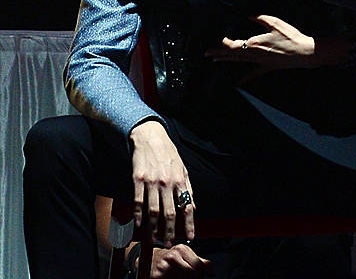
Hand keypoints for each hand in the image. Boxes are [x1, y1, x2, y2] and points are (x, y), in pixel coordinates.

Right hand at [129, 121, 194, 245]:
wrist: (150, 137)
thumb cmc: (168, 153)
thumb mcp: (183, 168)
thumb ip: (188, 187)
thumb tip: (193, 206)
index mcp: (180, 179)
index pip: (187, 206)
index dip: (189, 223)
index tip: (190, 236)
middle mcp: (167, 182)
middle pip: (169, 212)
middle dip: (170, 230)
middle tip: (169, 242)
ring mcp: (151, 181)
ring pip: (153, 211)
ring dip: (154, 228)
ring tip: (154, 238)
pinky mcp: (138, 179)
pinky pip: (138, 201)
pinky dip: (139, 215)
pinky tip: (140, 225)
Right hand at [150, 244, 211, 277]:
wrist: (149, 259)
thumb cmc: (170, 259)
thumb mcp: (184, 255)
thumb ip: (199, 262)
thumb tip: (212, 270)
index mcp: (182, 249)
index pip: (199, 266)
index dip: (201, 274)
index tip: (200, 275)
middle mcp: (173, 256)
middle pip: (192, 274)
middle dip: (193, 278)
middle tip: (186, 276)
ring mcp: (164, 266)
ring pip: (183, 278)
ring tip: (177, 275)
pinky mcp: (157, 276)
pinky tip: (170, 277)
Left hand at [205, 14, 316, 81]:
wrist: (304, 52)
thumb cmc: (290, 37)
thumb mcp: (275, 22)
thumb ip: (260, 18)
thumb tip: (248, 15)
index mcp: (255, 43)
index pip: (234, 44)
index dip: (224, 42)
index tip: (218, 38)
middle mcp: (255, 54)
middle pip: (233, 54)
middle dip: (218, 53)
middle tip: (206, 53)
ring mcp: (260, 62)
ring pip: (240, 61)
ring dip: (226, 60)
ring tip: (215, 60)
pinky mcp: (268, 67)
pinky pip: (253, 73)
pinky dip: (245, 78)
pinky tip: (238, 82)